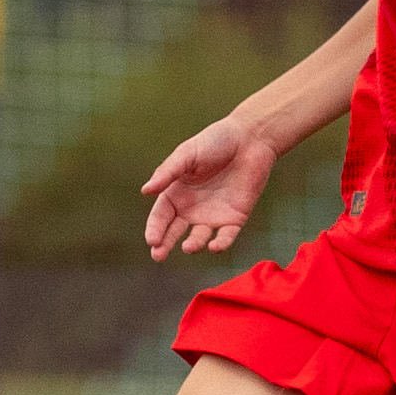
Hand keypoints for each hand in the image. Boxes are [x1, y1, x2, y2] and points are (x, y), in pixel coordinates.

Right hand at [141, 110, 283, 258]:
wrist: (250, 139)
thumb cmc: (215, 142)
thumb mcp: (187, 154)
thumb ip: (167, 173)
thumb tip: (145, 191)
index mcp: (176, 192)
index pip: (161, 215)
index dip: (155, 228)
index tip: (152, 240)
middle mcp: (191, 207)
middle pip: (174, 231)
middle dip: (164, 244)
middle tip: (157, 255)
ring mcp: (213, 215)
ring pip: (199, 237)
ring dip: (193, 244)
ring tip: (189, 247)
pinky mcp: (235, 218)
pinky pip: (226, 236)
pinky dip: (221, 243)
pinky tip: (214, 246)